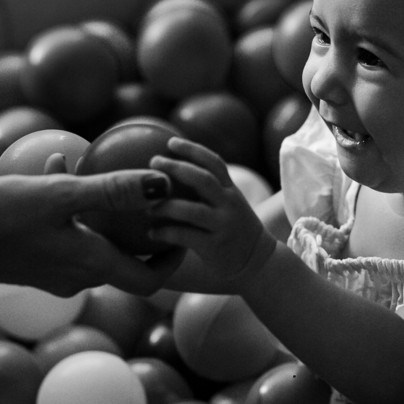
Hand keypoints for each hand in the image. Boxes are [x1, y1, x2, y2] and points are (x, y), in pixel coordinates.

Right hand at [0, 169, 184, 296]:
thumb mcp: (59, 196)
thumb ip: (113, 191)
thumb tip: (163, 186)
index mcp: (89, 267)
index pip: (147, 280)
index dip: (172, 262)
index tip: (183, 231)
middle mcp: (74, 277)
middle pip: (124, 262)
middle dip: (144, 233)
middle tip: (158, 198)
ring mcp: (49, 272)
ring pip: (92, 243)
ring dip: (106, 214)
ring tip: (110, 173)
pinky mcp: (28, 261)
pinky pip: (64, 234)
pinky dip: (73, 208)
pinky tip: (58, 166)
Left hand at [148, 138, 276, 285]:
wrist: (257, 261)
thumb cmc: (232, 229)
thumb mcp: (227, 204)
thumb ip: (207, 190)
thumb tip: (168, 173)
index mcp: (231, 190)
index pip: (214, 163)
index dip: (193, 150)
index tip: (170, 142)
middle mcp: (229, 204)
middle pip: (204, 180)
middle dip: (177, 168)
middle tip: (153, 162)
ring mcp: (223, 225)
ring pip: (193, 211)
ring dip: (167, 206)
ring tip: (146, 206)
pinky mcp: (215, 247)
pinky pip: (187, 237)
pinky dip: (166, 233)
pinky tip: (151, 233)